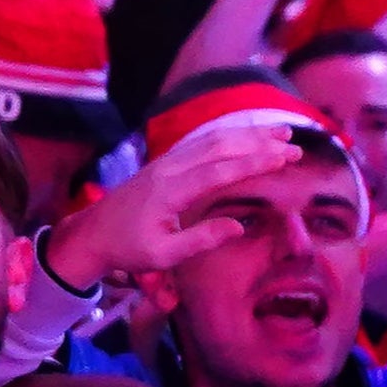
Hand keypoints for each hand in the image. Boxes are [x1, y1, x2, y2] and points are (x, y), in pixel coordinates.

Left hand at [45, 126, 300, 290]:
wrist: (90, 235)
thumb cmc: (126, 249)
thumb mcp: (162, 255)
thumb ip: (200, 241)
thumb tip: (239, 226)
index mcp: (169, 191)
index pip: (219, 170)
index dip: (254, 162)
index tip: (285, 157)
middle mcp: (168, 169)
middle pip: (220, 146)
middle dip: (260, 143)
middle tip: (295, 145)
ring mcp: (164, 162)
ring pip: (211, 139)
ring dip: (247, 134)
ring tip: (281, 131)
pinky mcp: (163, 163)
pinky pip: (200, 142)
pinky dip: (228, 136)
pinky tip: (247, 135)